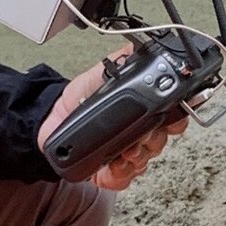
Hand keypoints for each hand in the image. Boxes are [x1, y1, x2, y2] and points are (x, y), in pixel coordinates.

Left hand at [37, 52, 192, 193]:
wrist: (50, 124)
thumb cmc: (76, 101)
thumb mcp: (98, 75)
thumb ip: (119, 62)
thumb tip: (136, 46)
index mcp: (141, 109)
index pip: (171, 117)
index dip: (174, 121)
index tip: (167, 123)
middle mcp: (139, 132)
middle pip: (160, 142)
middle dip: (149, 143)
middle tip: (136, 139)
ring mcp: (127, 153)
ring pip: (144, 163)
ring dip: (133, 160)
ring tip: (120, 154)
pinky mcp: (112, 171)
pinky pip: (125, 179)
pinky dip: (117, 176)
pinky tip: (108, 168)